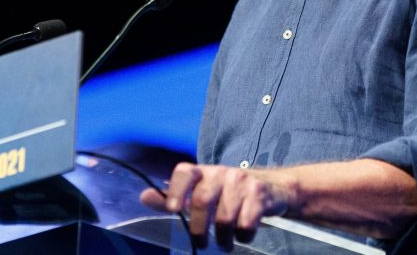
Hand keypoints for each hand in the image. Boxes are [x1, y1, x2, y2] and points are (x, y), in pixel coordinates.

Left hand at [139, 162, 293, 249]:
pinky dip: (243, 235)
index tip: (172, 208)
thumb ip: (174, 196)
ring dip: (223, 237)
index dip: (176, 189)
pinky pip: (246, 222)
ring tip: (224, 244)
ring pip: (225, 216)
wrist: (273, 188)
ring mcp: (242, 182)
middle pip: (202, 200)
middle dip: (199, 228)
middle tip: (201, 243)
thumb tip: (143, 197)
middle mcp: (222, 172)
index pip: (185, 172)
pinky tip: (242, 235)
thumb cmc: (229, 193)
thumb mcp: (202, 191)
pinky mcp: (260, 195)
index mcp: (204, 172)